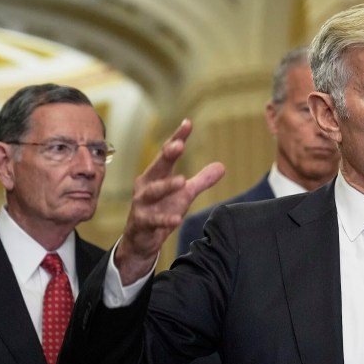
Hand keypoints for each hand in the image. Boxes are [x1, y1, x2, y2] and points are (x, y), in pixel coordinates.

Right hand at [115, 119, 224, 284]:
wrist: (141, 240)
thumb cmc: (161, 209)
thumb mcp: (184, 195)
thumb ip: (201, 180)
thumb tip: (222, 166)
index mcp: (157, 174)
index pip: (167, 153)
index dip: (177, 138)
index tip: (188, 123)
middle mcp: (146, 185)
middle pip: (157, 166)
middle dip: (167, 154)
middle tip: (179, 145)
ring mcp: (141, 204)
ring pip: (153, 192)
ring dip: (167, 186)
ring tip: (182, 181)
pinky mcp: (141, 222)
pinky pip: (153, 220)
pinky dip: (164, 219)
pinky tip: (176, 219)